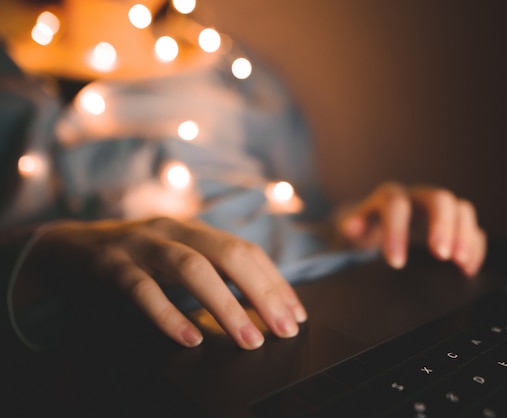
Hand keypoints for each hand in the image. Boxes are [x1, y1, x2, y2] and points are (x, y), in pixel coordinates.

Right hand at [19, 217, 306, 349]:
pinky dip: (168, 314)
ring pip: (191, 268)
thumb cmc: (138, 258)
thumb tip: (259, 305)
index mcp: (196, 230)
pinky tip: (189, 338)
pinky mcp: (111, 264)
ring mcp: (143, 244)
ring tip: (249, 340)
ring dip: (226, 305)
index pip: (247, 252)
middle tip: (284, 330)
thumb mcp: (178, 257)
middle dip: (263, 293)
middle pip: (230, 254)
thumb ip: (212, 272)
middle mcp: (175, 230)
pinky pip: (141, 289)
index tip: (296, 314)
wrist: (72, 244)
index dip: (275, 282)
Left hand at [338, 183, 486, 276]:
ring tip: (461, 262)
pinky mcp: (453, 222)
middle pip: (439, 199)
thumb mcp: (352, 227)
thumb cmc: (365, 226)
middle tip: (442, 255)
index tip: (396, 263)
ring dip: (465, 234)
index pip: (396, 206)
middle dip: (442, 226)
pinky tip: (468, 268)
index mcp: (391, 196)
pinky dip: (475, 246)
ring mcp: (439, 208)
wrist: (376, 222)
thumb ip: (352, 226)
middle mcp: (419, 196)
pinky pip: (472, 227)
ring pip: (461, 209)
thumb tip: (351, 227)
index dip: (397, 232)